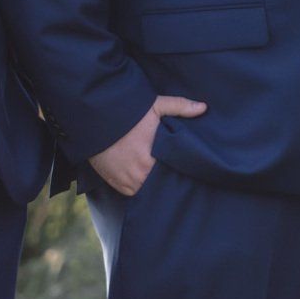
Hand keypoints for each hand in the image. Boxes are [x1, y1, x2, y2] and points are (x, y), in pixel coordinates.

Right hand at [87, 95, 206, 194]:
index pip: (174, 172)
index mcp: (153, 158)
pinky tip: (144, 177)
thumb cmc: (127, 114)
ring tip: (157, 174)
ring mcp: (127, 181)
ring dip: (152, 184)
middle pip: (161, 184)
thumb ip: (180, 107)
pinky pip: (133, 193)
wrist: (95, 120)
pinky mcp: (116, 184)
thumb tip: (203, 108)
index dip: (180, 170)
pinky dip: (139, 186)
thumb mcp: (155, 105)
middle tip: (173, 171)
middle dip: (167, 179)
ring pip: (147, 190)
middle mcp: (140, 174)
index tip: (186, 167)